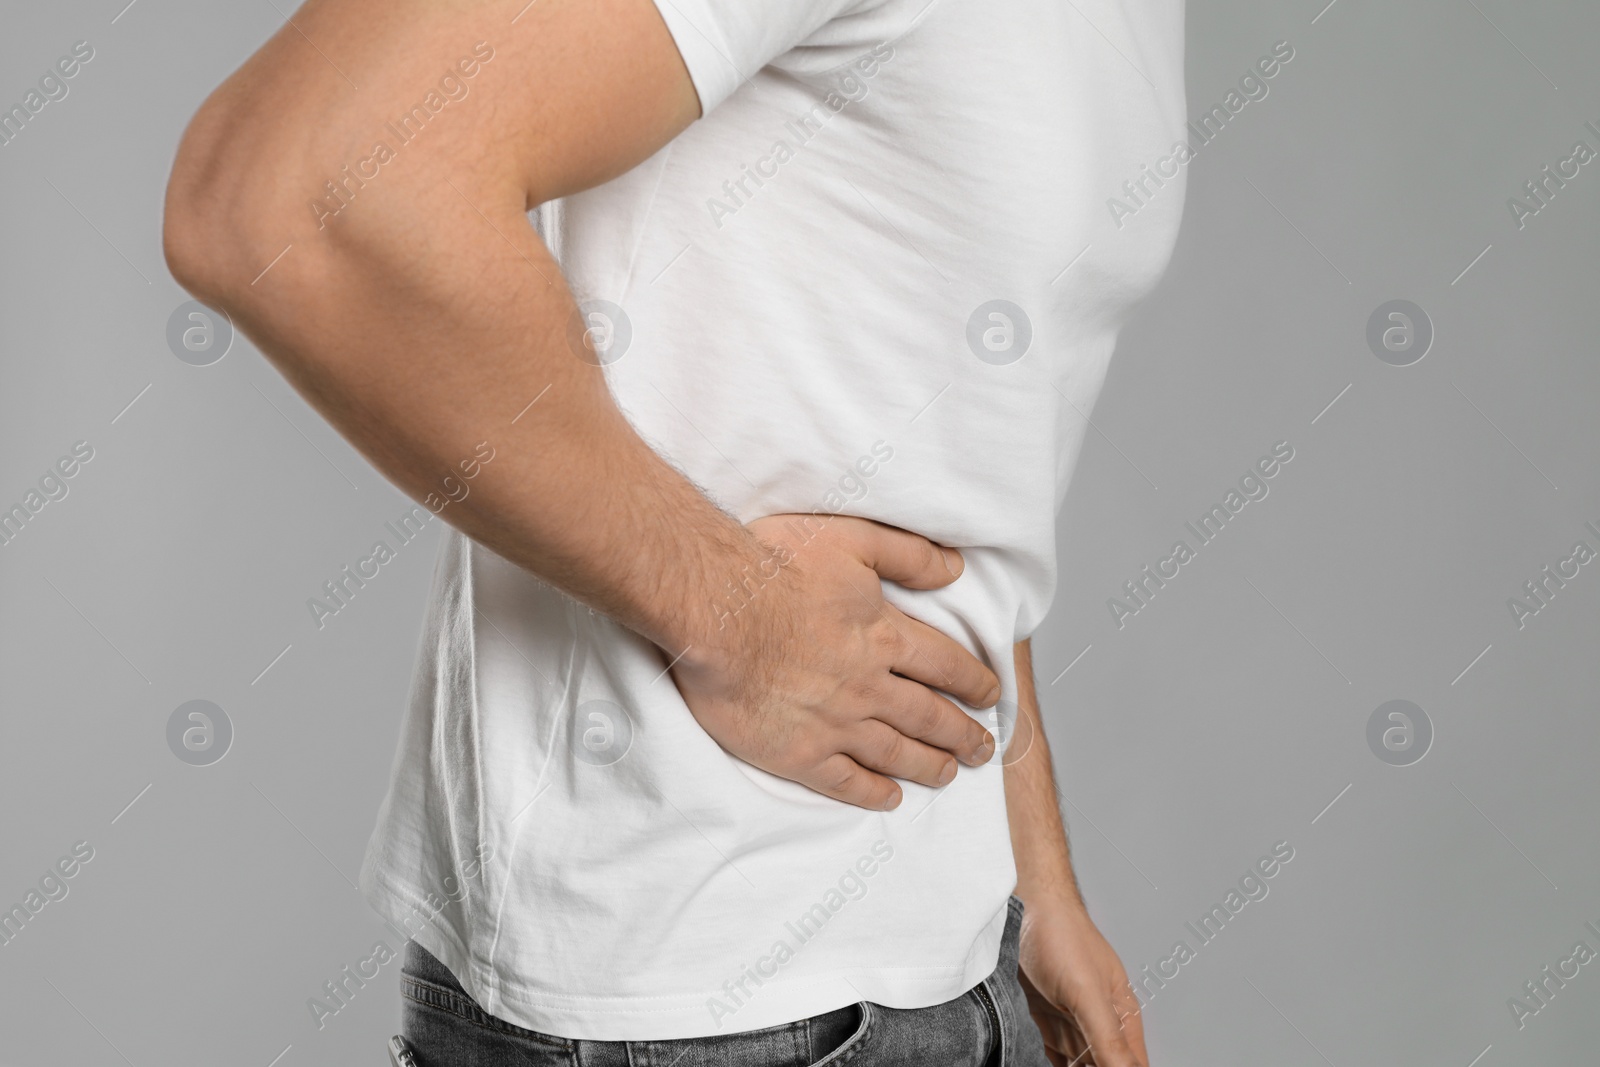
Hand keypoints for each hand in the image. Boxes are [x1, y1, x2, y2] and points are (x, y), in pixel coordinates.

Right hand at [669, 513, 1001, 809]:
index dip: (973, 681)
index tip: (990, 695)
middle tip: (983, 749)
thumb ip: (907, 554)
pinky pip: (844, 782)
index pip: (945, 665)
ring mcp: (834, 724)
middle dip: (962, 734)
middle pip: (928, 716)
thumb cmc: (772, 566)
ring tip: (948, 774)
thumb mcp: (850, 538)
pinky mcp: (796, 752)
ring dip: (928, 765)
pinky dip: (871, 792)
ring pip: (895, 753)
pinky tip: (888, 797)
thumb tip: (955, 568)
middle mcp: (867, 686)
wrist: (714, 609)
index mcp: (883, 636)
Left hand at [1018, 895, 1147, 1066]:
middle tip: (1076, 1065)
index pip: (1132, 1066)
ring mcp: (1072, 1022)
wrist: (1022, 910)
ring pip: (1079, 1065)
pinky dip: (1051, 1064)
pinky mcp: (1046, 1021)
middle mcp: (1099, 1022)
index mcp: (1122, 1017)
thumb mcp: (1086, 993)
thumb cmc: (1061, 936)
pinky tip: (1043, 1064)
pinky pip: (1053, 1055)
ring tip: (1063, 1060)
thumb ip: (1108, 1038)